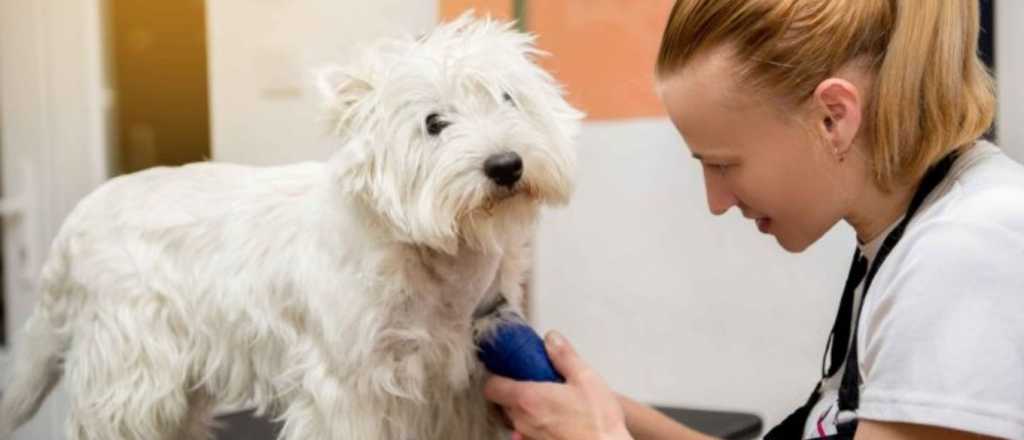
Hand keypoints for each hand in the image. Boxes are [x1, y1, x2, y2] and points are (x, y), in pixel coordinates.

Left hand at [483, 331, 631, 439]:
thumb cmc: (598, 422)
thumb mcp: (585, 378)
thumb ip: (564, 356)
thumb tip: (551, 339)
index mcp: (529, 398)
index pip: (492, 387)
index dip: (497, 376)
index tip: (508, 369)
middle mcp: (523, 420)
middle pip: (502, 402)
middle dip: (513, 391)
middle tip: (533, 381)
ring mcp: (529, 436)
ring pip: (514, 419)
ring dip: (524, 408)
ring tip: (546, 400)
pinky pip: (526, 433)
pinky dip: (533, 424)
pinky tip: (552, 419)